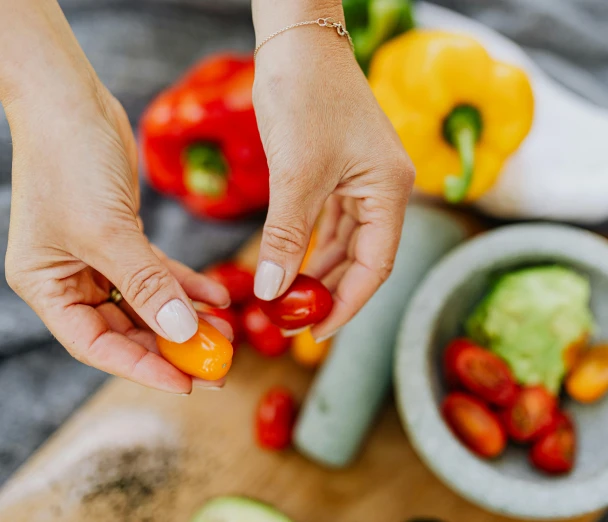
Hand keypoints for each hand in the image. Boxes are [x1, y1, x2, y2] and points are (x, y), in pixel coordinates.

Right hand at [2, 15, 230, 393]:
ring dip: (186, 317)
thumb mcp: (109, 231)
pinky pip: (158, 273)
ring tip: (227, 333)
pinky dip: (187, 284)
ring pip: (147, 303)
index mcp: (48, 285)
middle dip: (172, 345)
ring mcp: (96, 258)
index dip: (142, 368)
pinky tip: (219, 297)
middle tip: (218, 364)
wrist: (70, 99)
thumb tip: (183, 331)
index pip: (96, 344)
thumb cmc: (70, 160)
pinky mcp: (122, 237)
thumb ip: (147, 285)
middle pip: (125, 329)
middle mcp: (69, 277)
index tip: (186, 384)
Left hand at [251, 0, 414, 340]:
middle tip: (295, 320)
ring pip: (348, 243)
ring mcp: (365, 180)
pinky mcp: (343, 172)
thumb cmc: (306, 95)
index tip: (316, 332)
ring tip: (290, 299)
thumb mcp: (296, 173)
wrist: (298, 40)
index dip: (348, 303)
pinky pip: (334, 222)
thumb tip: (271, 290)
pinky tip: (294, 264)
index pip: (377, 264)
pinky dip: (314, 245)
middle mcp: (385, 189)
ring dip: (321, 271)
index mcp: (390, 190)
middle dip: (331, 291)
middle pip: (365, 258)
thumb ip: (287, 235)